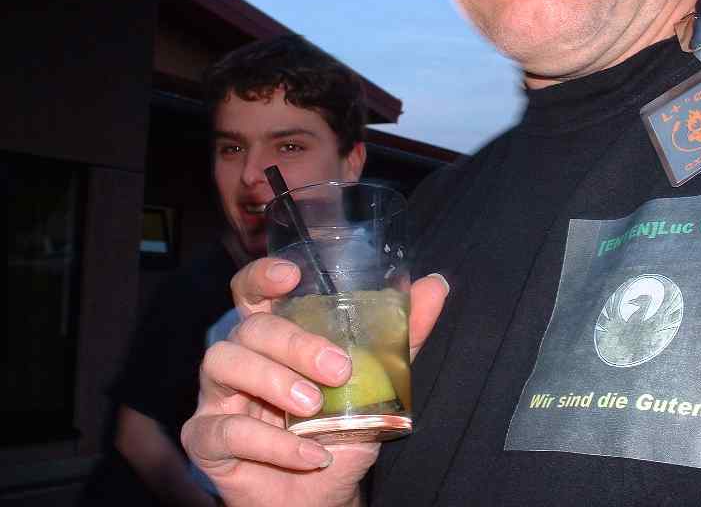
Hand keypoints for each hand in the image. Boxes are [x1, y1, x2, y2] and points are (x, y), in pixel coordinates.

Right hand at [181, 258, 448, 506]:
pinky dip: (274, 443)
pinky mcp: (206, 438)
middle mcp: (242, 357)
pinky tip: (312, 453)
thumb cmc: (341, 432)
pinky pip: (226, 430)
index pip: (254, 292)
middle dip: (293, 343)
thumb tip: (435, 286)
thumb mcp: (378, 386)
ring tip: (315, 406)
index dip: (263, 276)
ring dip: (274, 382)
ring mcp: (218, 396)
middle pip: (250, 327)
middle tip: (338, 369)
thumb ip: (401, 338)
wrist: (323, 496)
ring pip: (225, 363)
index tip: (291, 275)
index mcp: (275, 336)